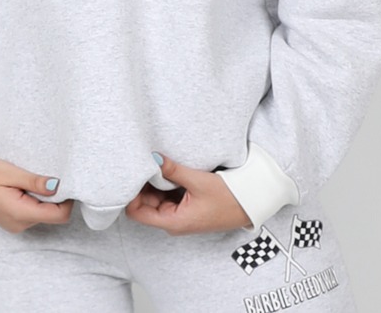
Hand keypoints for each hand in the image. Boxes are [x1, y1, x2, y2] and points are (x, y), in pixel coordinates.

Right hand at [0, 155, 74, 232]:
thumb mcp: (10, 172)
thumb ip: (35, 182)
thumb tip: (58, 186)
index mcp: (20, 213)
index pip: (59, 215)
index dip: (68, 199)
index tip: (66, 181)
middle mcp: (20, 224)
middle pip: (53, 215)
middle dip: (56, 197)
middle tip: (46, 175)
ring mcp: (15, 224)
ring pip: (44, 214)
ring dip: (44, 198)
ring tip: (31, 179)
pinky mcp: (12, 220)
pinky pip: (33, 213)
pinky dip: (35, 200)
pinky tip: (25, 186)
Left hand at [125, 152, 252, 234]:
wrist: (250, 204)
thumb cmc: (229, 198)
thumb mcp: (198, 181)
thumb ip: (173, 170)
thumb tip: (153, 157)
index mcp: (173, 221)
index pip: (137, 212)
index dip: (130, 194)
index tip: (131, 174)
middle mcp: (173, 221)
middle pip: (144, 204)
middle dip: (141, 185)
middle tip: (139, 162)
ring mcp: (179, 215)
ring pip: (155, 199)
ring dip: (152, 183)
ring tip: (151, 163)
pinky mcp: (185, 208)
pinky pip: (166, 196)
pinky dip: (163, 183)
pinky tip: (164, 169)